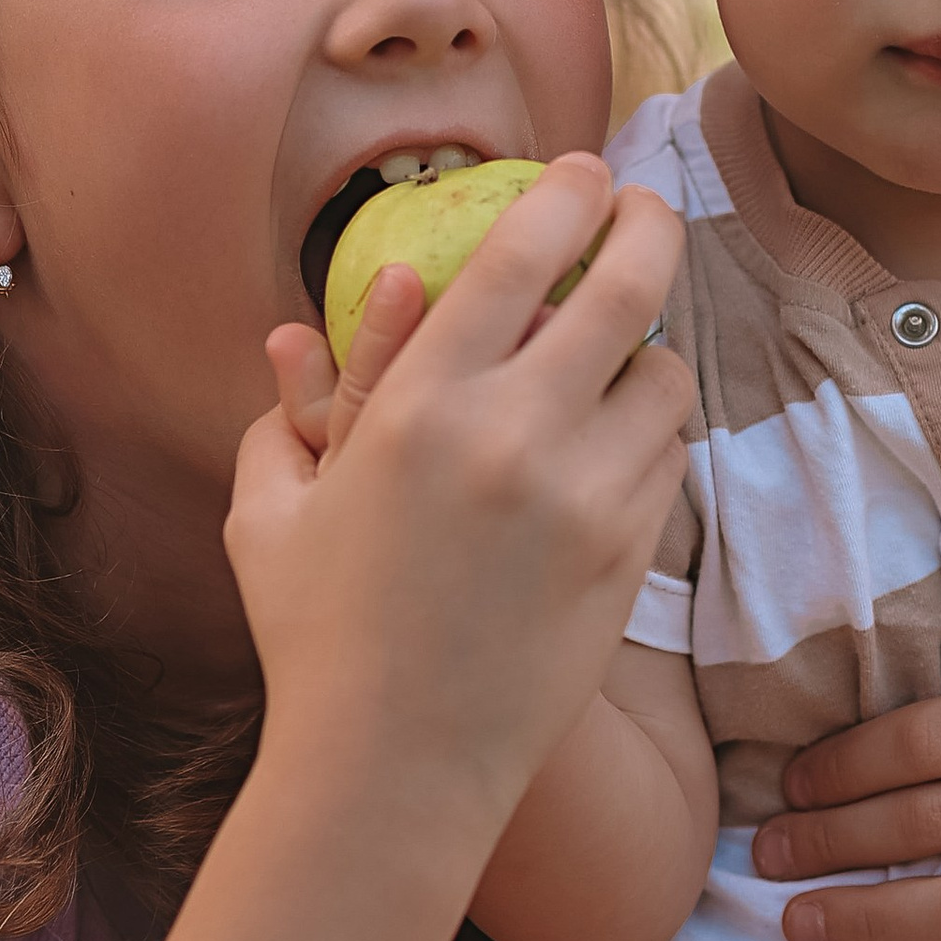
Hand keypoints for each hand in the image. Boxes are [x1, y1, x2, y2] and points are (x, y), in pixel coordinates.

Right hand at [230, 158, 688, 837]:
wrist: (395, 770)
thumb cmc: (314, 635)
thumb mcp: (273, 507)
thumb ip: (302, 399)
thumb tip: (324, 312)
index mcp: (419, 408)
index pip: (518, 255)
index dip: (562, 194)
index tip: (580, 170)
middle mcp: (515, 437)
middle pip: (626, 285)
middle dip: (648, 224)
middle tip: (644, 207)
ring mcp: (586, 498)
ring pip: (664, 374)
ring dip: (646, 347)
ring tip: (619, 349)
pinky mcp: (630, 554)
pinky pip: (667, 456)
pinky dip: (649, 432)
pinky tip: (615, 439)